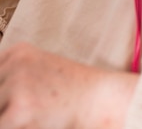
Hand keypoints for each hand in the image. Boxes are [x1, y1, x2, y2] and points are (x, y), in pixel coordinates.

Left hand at [0, 42, 137, 128]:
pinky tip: (38, 121)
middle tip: (29, 109)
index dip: (4, 95)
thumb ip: (13, 79)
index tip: (11, 100)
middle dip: (5, 108)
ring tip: (36, 115)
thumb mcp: (39, 72)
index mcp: (17, 52)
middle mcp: (14, 62)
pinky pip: (3, 126)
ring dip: (9, 118)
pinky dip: (17, 127)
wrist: (99, 99)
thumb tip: (1, 99)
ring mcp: (17, 83)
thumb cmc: (71, 91)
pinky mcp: (20, 108)